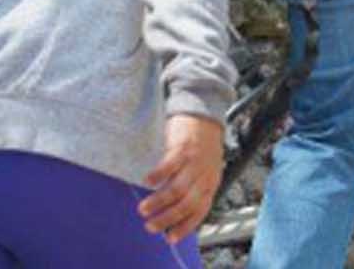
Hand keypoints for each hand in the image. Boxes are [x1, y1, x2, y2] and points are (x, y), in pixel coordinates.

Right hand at [140, 113, 223, 244]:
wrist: (205, 115)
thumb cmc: (202, 146)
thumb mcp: (205, 171)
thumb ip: (194, 189)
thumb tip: (174, 211)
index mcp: (210, 184)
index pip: (199, 212)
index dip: (184, 227)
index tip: (169, 238)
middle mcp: (204, 176)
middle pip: (186, 204)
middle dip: (167, 219)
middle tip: (150, 226)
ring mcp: (194, 162)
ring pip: (176, 189)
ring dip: (158, 202)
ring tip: (143, 209)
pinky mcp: (183, 148)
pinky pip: (169, 166)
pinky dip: (157, 176)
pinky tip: (147, 181)